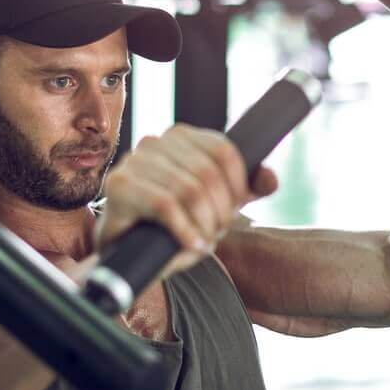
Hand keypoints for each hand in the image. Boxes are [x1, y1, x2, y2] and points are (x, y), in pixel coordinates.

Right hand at [95, 124, 277, 275]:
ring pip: (188, 190)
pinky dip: (184, 230)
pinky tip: (190, 245)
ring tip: (204, 241)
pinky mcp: (118, 186)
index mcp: (180, 137)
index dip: (237, 184)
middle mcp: (154, 142)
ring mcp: (133, 161)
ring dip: (204, 224)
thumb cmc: (174, 225)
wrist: (130, 253)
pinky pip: (164, 205)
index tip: (235, 209)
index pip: (223, 150)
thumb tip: (271, 179)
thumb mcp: (216, 205)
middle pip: (207, 173)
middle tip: (218, 232)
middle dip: (220, 210)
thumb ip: (247, 189)